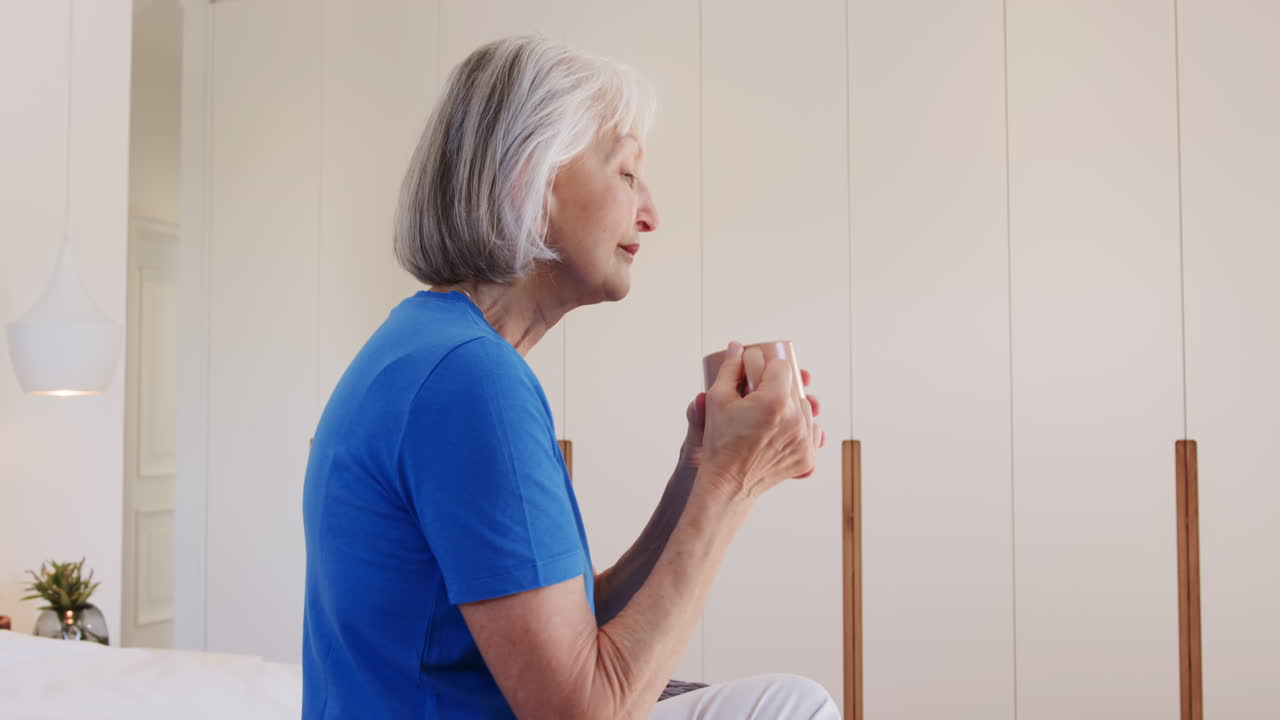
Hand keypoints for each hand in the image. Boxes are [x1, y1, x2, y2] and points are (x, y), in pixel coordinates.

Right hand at [697, 342, 823, 498]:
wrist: (728, 482)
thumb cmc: (720, 442)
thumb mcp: (718, 399)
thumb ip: (730, 368)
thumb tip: (738, 347)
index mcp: (774, 401)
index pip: (782, 366)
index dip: (766, 366)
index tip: (754, 374)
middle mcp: (795, 419)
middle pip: (794, 386)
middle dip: (777, 386)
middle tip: (758, 394)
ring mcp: (805, 439)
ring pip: (804, 407)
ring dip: (790, 405)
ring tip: (768, 412)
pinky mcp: (808, 454)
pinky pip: (811, 430)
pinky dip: (800, 426)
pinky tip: (782, 427)